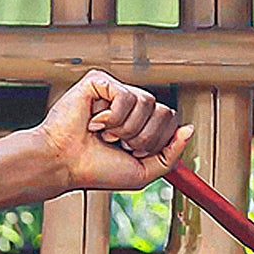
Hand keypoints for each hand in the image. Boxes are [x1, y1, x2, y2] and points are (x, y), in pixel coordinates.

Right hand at [37, 70, 187, 201]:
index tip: (130, 153)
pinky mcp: (101, 81)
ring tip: (104, 134)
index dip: (154, 143)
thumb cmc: (96, 170)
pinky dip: (112, 118)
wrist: (64, 164)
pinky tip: (94, 122)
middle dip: (143, 138)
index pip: (170, 122)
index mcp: (140, 123)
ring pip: (148, 103)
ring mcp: (116, 91)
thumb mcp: (142, 172)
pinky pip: (126, 96)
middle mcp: (130, 105)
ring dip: (125, 129)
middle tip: (117, 144)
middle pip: (165, 112)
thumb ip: (170, 155)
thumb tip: (189, 129)